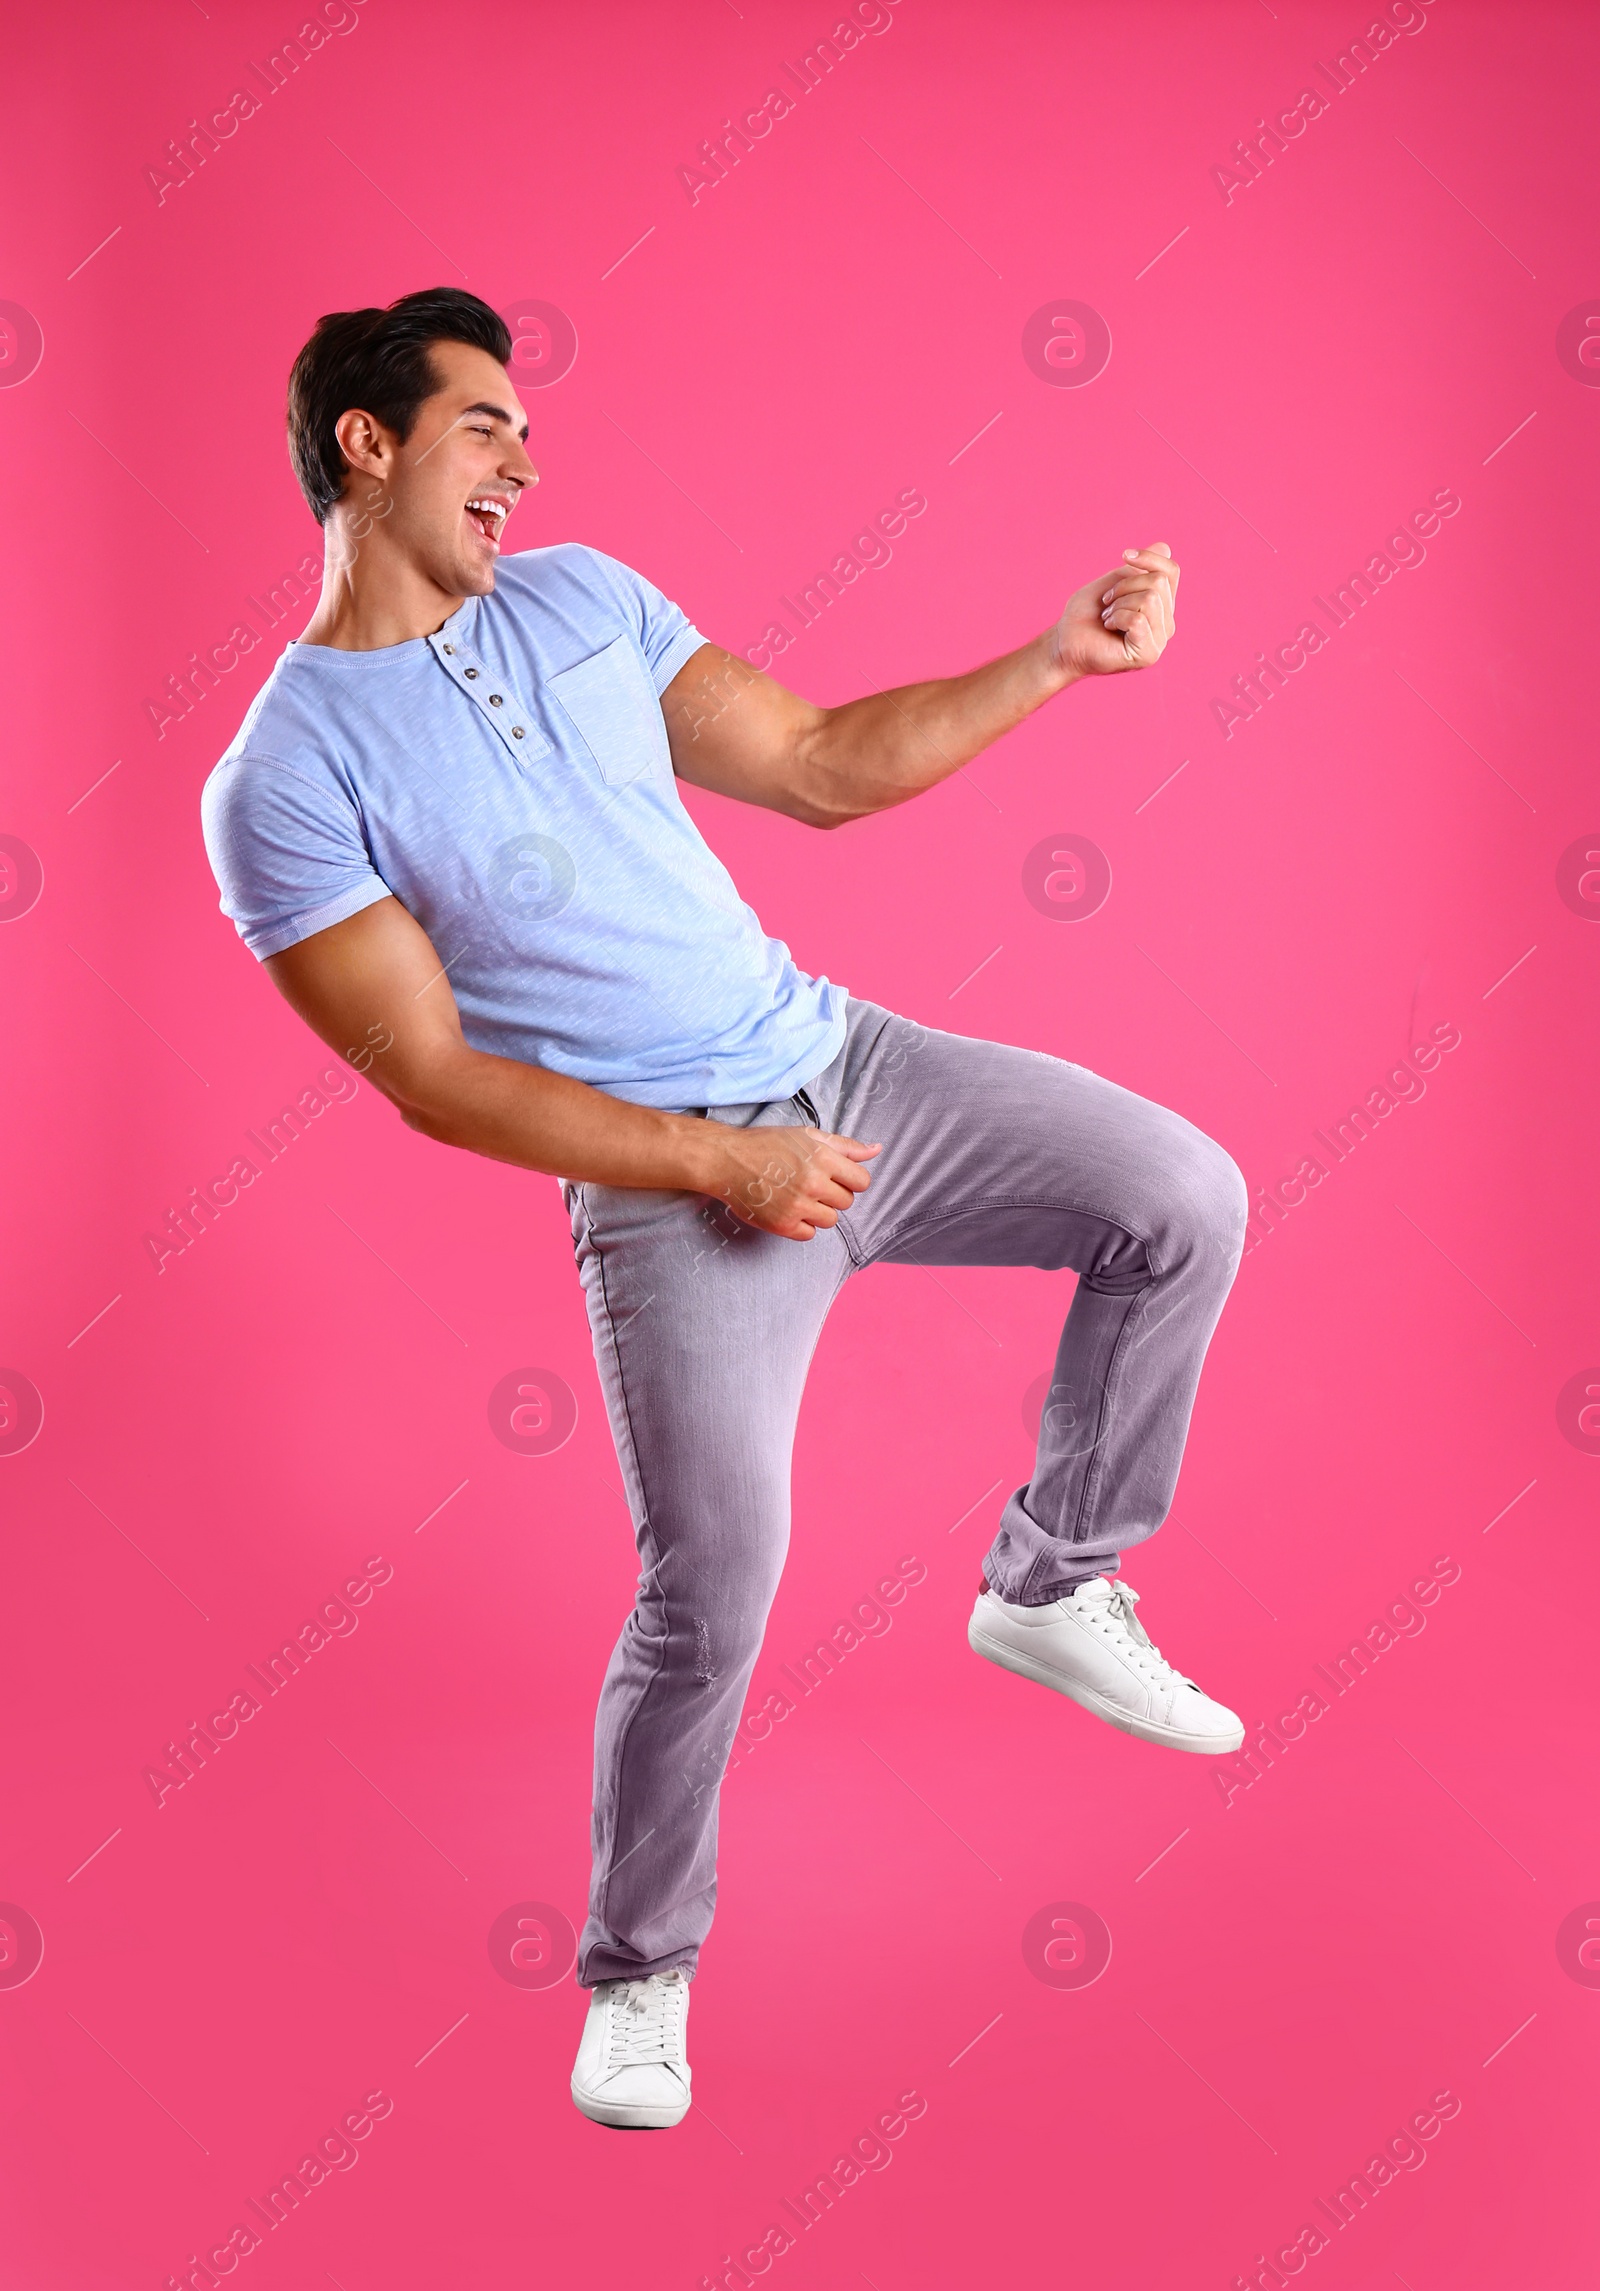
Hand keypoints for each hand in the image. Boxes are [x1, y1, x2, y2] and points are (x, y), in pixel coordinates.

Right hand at [699, 1121, 879, 1240]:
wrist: (726, 1160)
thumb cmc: (768, 1145)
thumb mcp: (808, 1136)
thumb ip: (845, 1145)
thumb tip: (877, 1150)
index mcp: (823, 1158)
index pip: (862, 1182)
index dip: (850, 1180)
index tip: (834, 1177)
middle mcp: (813, 1183)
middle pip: (847, 1202)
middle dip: (833, 1194)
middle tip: (809, 1183)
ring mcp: (798, 1206)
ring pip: (830, 1220)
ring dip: (818, 1211)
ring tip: (797, 1195)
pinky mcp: (782, 1224)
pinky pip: (809, 1234)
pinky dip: (802, 1225)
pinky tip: (787, 1208)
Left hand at [1052, 543, 1179, 678]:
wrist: (1066, 641)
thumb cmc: (1087, 614)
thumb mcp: (1114, 581)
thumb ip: (1140, 568)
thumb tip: (1165, 547)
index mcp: (1162, 606)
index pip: (1171, 571)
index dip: (1149, 557)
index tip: (1124, 554)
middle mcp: (1166, 624)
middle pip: (1159, 582)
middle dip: (1125, 585)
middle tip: (1107, 603)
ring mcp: (1159, 641)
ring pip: (1150, 598)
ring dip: (1119, 603)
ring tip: (1107, 617)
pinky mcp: (1148, 654)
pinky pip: (1138, 619)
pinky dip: (1117, 617)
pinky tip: (1109, 627)